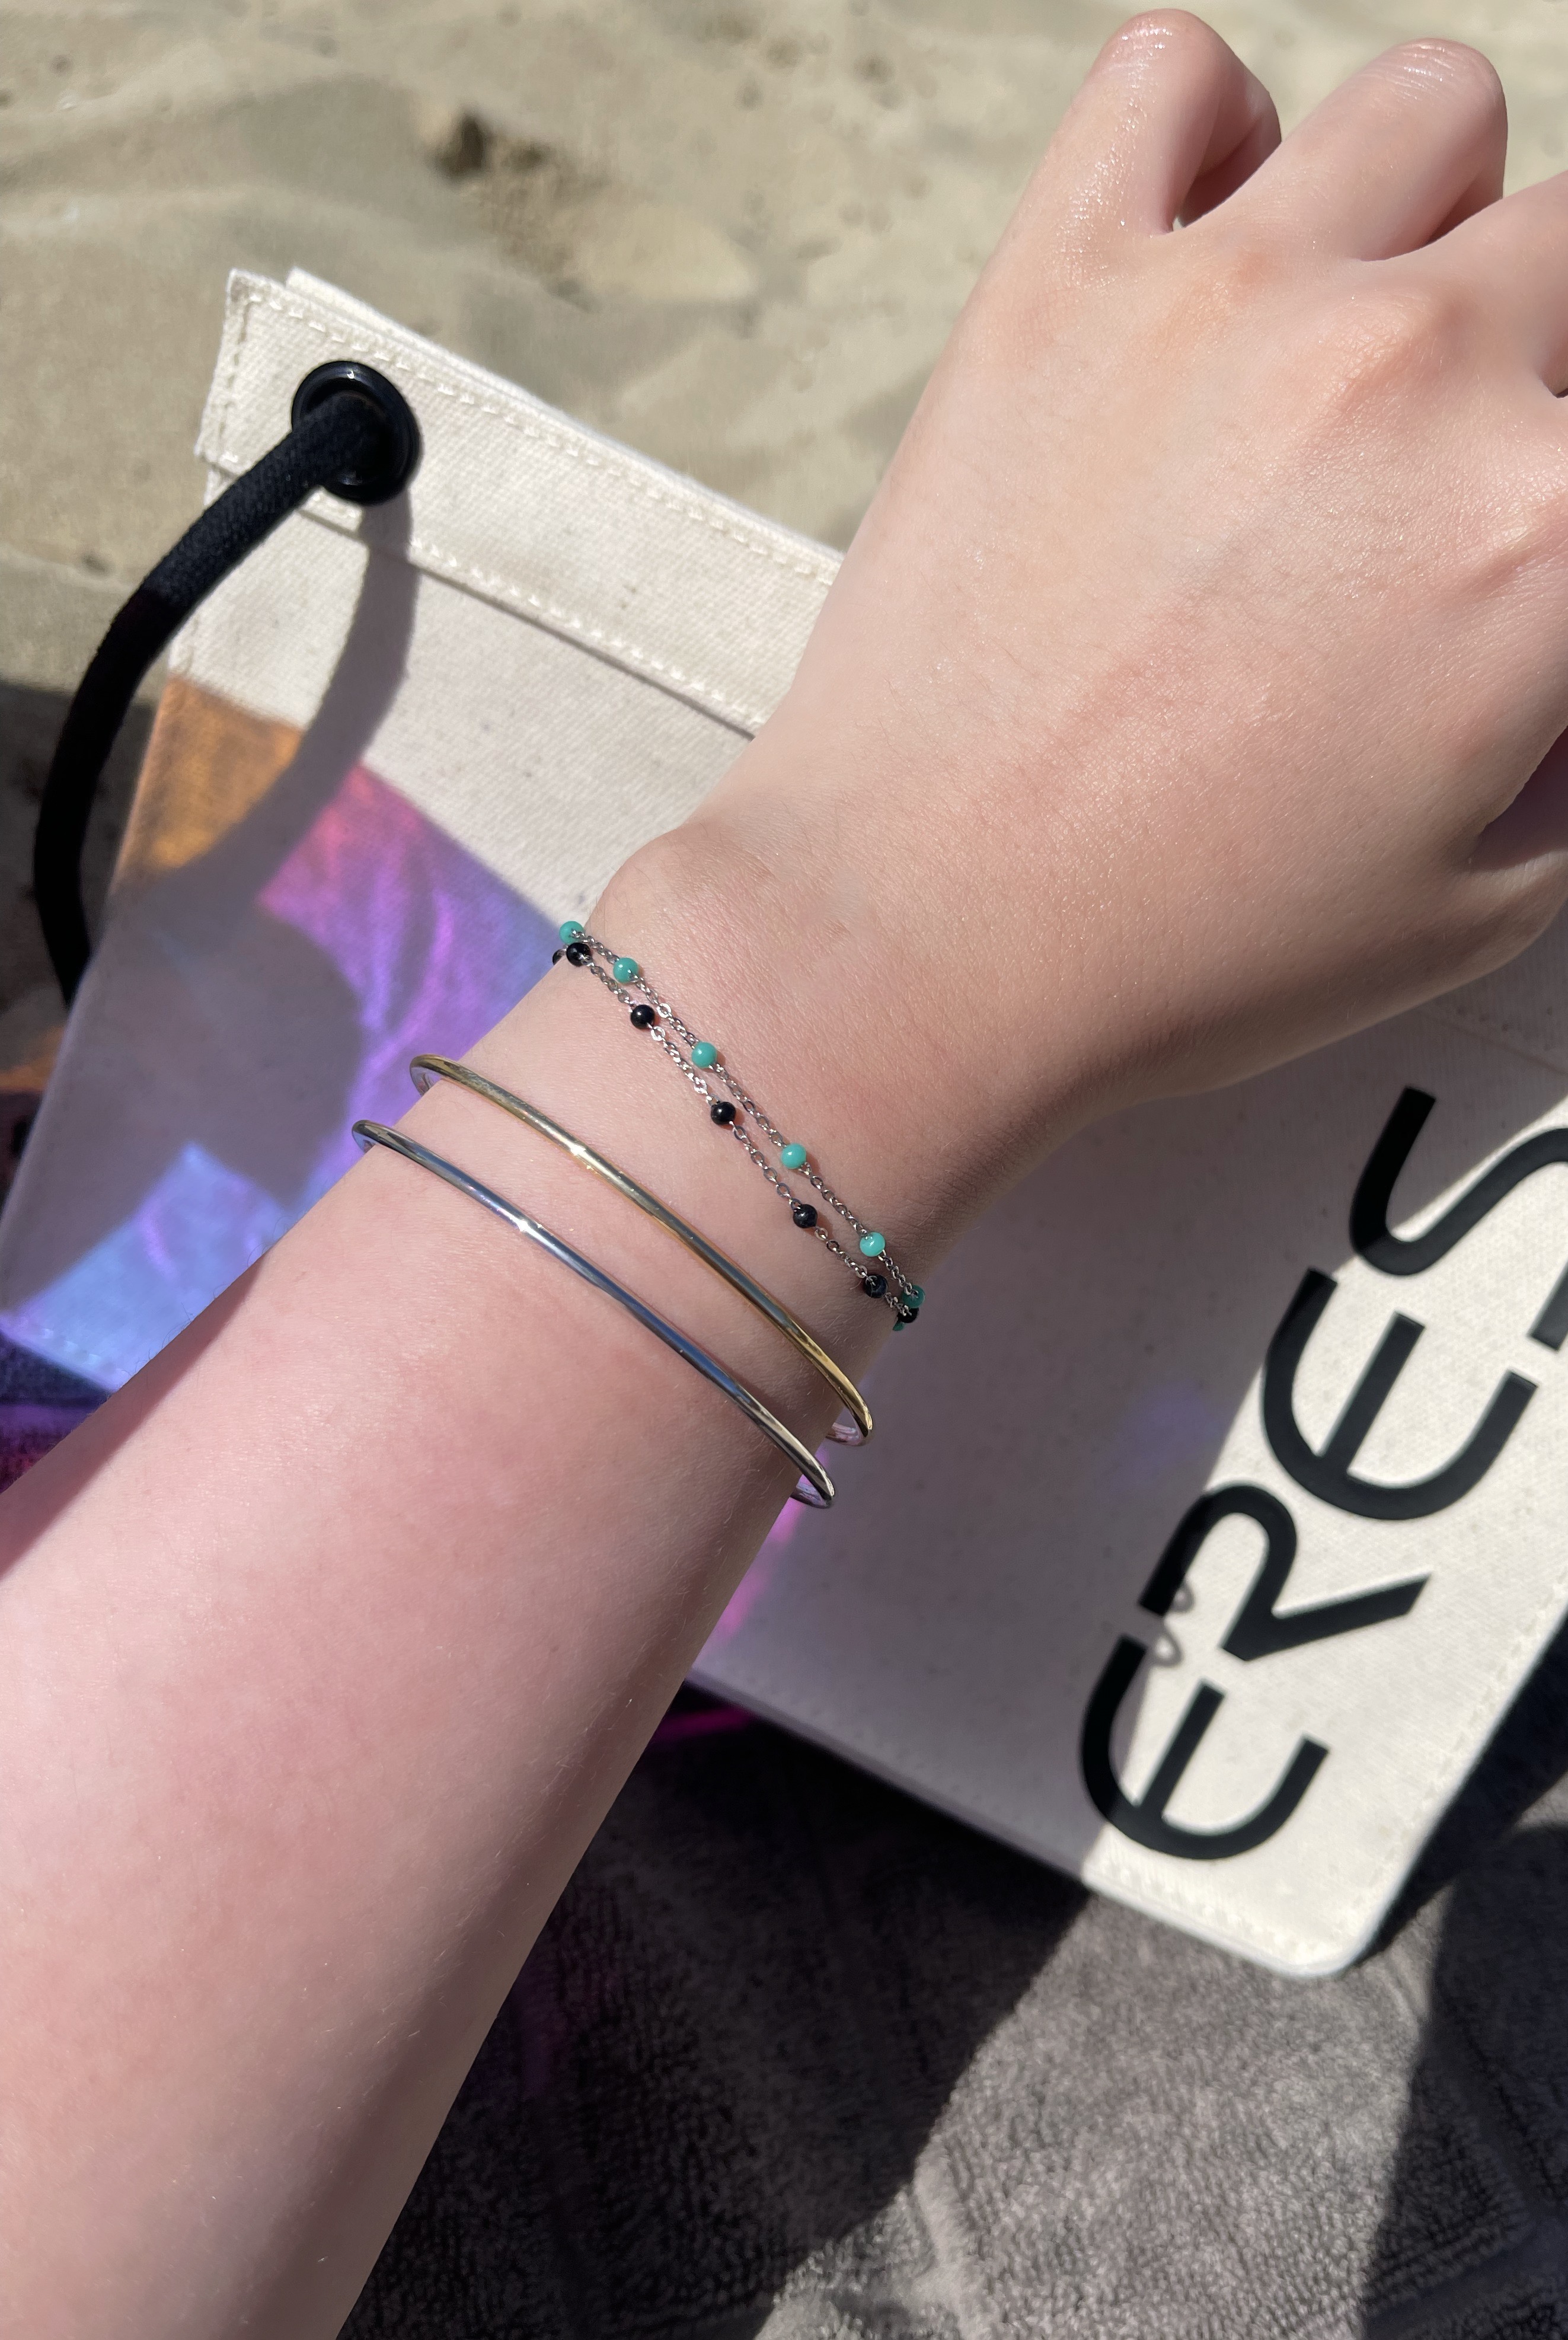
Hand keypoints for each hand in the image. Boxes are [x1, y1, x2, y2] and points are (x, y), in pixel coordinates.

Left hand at [645, 13, 1567, 1222]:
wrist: (920, 944)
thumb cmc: (1179, 946)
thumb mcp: (1488, 896)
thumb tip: (1560, 613)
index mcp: (1551, 537)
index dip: (1562, 495)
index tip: (1513, 534)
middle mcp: (1416, 375)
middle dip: (1529, 368)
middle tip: (1430, 484)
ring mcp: (1231, 301)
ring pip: (1428, 115)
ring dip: (1416, 222)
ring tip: (1341, 351)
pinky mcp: (1061, 278)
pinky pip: (1178, 77)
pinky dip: (1209, 143)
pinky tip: (1198, 265)